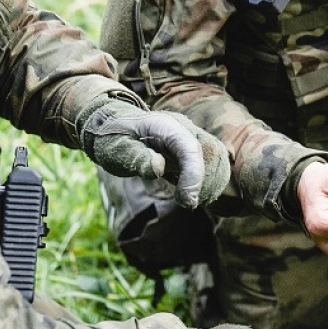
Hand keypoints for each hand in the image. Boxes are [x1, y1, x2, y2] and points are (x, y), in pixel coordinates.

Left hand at [79, 99, 230, 207]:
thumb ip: (137, 157)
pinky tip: (191, 195)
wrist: (111, 126)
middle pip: (212, 152)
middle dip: (207, 181)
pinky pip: (209, 164)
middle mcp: (182, 130)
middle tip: (187, 202)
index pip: (190, 148)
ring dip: (211, 183)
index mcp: (164, 126)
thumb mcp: (115, 148)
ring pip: (216, 159)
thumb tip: (159, 168)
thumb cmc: (111, 137)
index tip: (186, 201)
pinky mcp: (188, 152)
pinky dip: (207, 182)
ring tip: (189, 200)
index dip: (194, 174)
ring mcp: (188, 139)